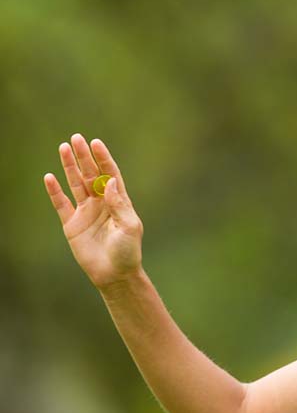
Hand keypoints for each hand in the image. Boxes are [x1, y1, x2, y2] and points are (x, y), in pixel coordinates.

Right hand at [45, 134, 143, 288]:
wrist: (114, 274)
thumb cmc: (128, 251)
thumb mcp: (130, 227)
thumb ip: (119, 204)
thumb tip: (108, 181)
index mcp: (118, 201)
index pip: (110, 174)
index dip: (103, 159)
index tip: (96, 143)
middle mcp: (101, 203)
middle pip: (91, 174)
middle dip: (84, 157)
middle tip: (76, 138)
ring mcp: (86, 212)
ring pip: (76, 184)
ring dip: (70, 167)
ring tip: (64, 147)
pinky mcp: (72, 224)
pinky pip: (61, 204)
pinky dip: (55, 191)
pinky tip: (49, 177)